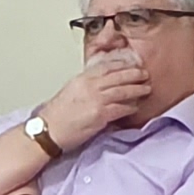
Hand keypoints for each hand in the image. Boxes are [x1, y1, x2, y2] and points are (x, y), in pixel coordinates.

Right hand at [39, 58, 153, 147]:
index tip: (131, 64)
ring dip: (137, 89)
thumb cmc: (55, 116)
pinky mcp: (100, 114)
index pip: (106, 67)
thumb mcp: (70, 92)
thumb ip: (85, 86)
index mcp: (81, 79)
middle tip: (144, 74)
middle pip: (118, 76)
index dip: (121, 64)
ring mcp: (96, 100)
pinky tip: (136, 107)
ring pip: (123, 90)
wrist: (47, 130)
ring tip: (146, 88)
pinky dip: (130, 107)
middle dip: (133, 74)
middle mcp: (89, 86)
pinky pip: (121, 108)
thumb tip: (100, 86)